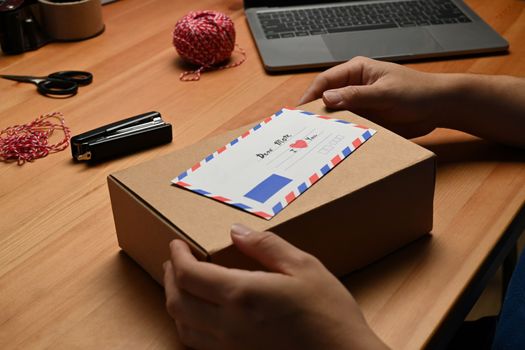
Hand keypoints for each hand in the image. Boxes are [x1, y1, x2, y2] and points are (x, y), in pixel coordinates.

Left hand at [163, 224, 388, 349]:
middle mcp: (228, 325)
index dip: (177, 257)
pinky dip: (188, 324)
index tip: (176, 244)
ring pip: (183, 326)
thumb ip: (266, 246)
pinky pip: (198, 344)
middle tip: (173, 261)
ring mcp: (230, 348)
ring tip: (180, 284)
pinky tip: (199, 314)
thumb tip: (236, 232)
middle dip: (169, 277)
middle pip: (177, 301)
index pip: (189, 275)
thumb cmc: (328, 313)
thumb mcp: (304, 266)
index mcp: (242, 295)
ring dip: (175, 301)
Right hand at [300, 56, 447, 138]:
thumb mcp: (385, 93)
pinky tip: (336, 143)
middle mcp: (355, 86)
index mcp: (357, 71)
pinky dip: (342, 134)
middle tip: (304, 129)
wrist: (439, 107)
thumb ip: (357, 95)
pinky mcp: (367, 119)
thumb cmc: (417, 91)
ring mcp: (360, 104)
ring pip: (337, 115)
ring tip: (316, 139)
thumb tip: (328, 98)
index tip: (300, 111)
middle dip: (317, 112)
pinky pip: (349, 126)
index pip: (326, 81)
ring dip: (329, 126)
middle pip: (328, 99)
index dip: (311, 95)